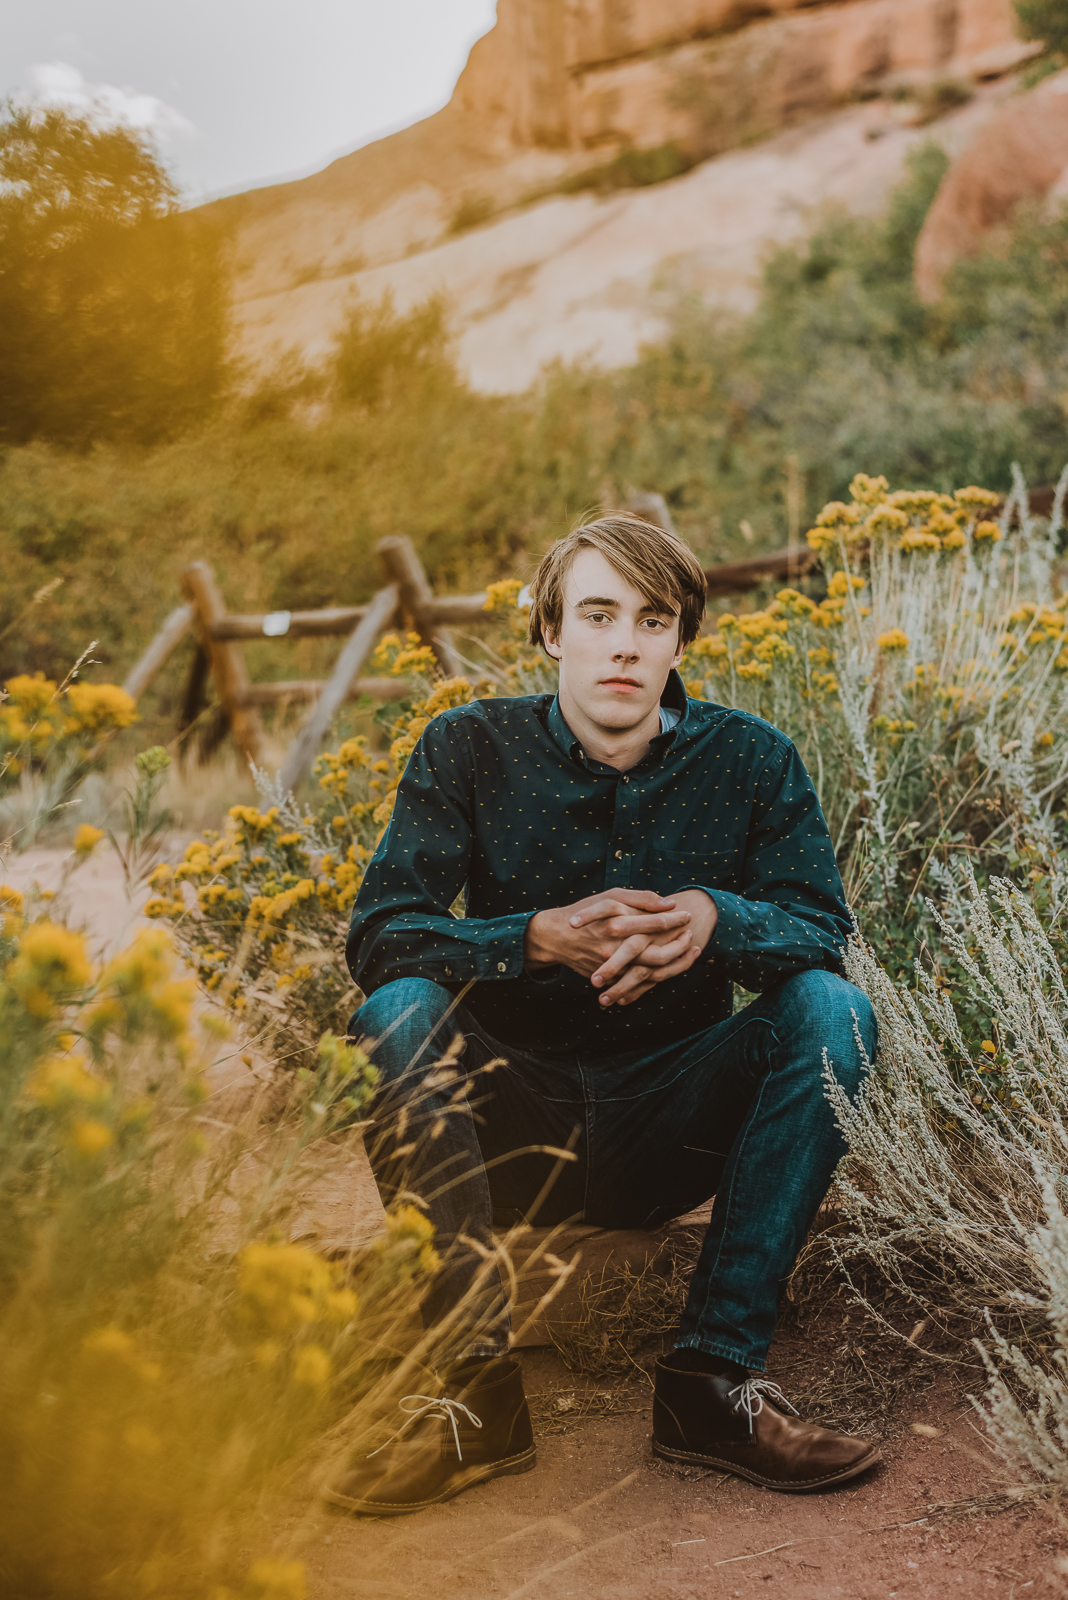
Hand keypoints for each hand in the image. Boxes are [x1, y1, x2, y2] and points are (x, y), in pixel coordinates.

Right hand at [524, 889, 690, 978]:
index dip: (676, 920)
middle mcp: (617, 946)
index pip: (656, 922)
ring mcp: (613, 966)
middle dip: (681, 947)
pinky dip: (656, 980)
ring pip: (651, 974)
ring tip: (689, 955)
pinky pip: (637, 984)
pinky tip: (671, 970)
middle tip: (692, 938)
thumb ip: (641, 899)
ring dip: (675, 966)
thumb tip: (668, 904)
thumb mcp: (611, 896)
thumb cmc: (585, 912)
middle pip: (658, 954)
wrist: (556, 937)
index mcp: (618, 921)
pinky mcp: (609, 978)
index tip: (687, 916)